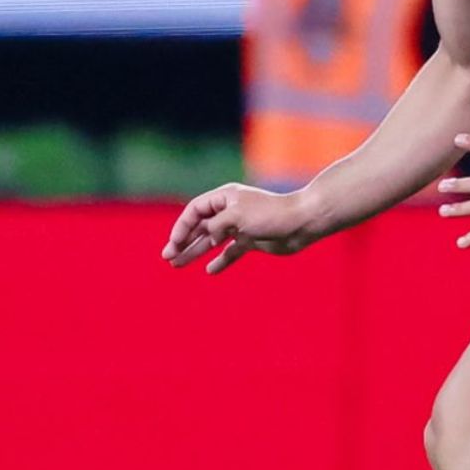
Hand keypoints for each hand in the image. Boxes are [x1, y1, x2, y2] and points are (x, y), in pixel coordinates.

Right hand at [161, 184, 322, 274]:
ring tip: (177, 265)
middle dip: (183, 241)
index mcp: (225, 198)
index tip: (174, 243)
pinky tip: (210, 270)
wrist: (301, 223)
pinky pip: (231, 251)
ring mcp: (241, 226)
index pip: (195, 210)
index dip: (181, 226)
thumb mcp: (237, 216)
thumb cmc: (270, 214)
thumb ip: (216, 224)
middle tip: (168, 257)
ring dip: (196, 251)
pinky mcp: (252, 240)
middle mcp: (231, 211)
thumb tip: (206, 234)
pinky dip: (221, 260)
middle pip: (200, 226)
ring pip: (212, 240)